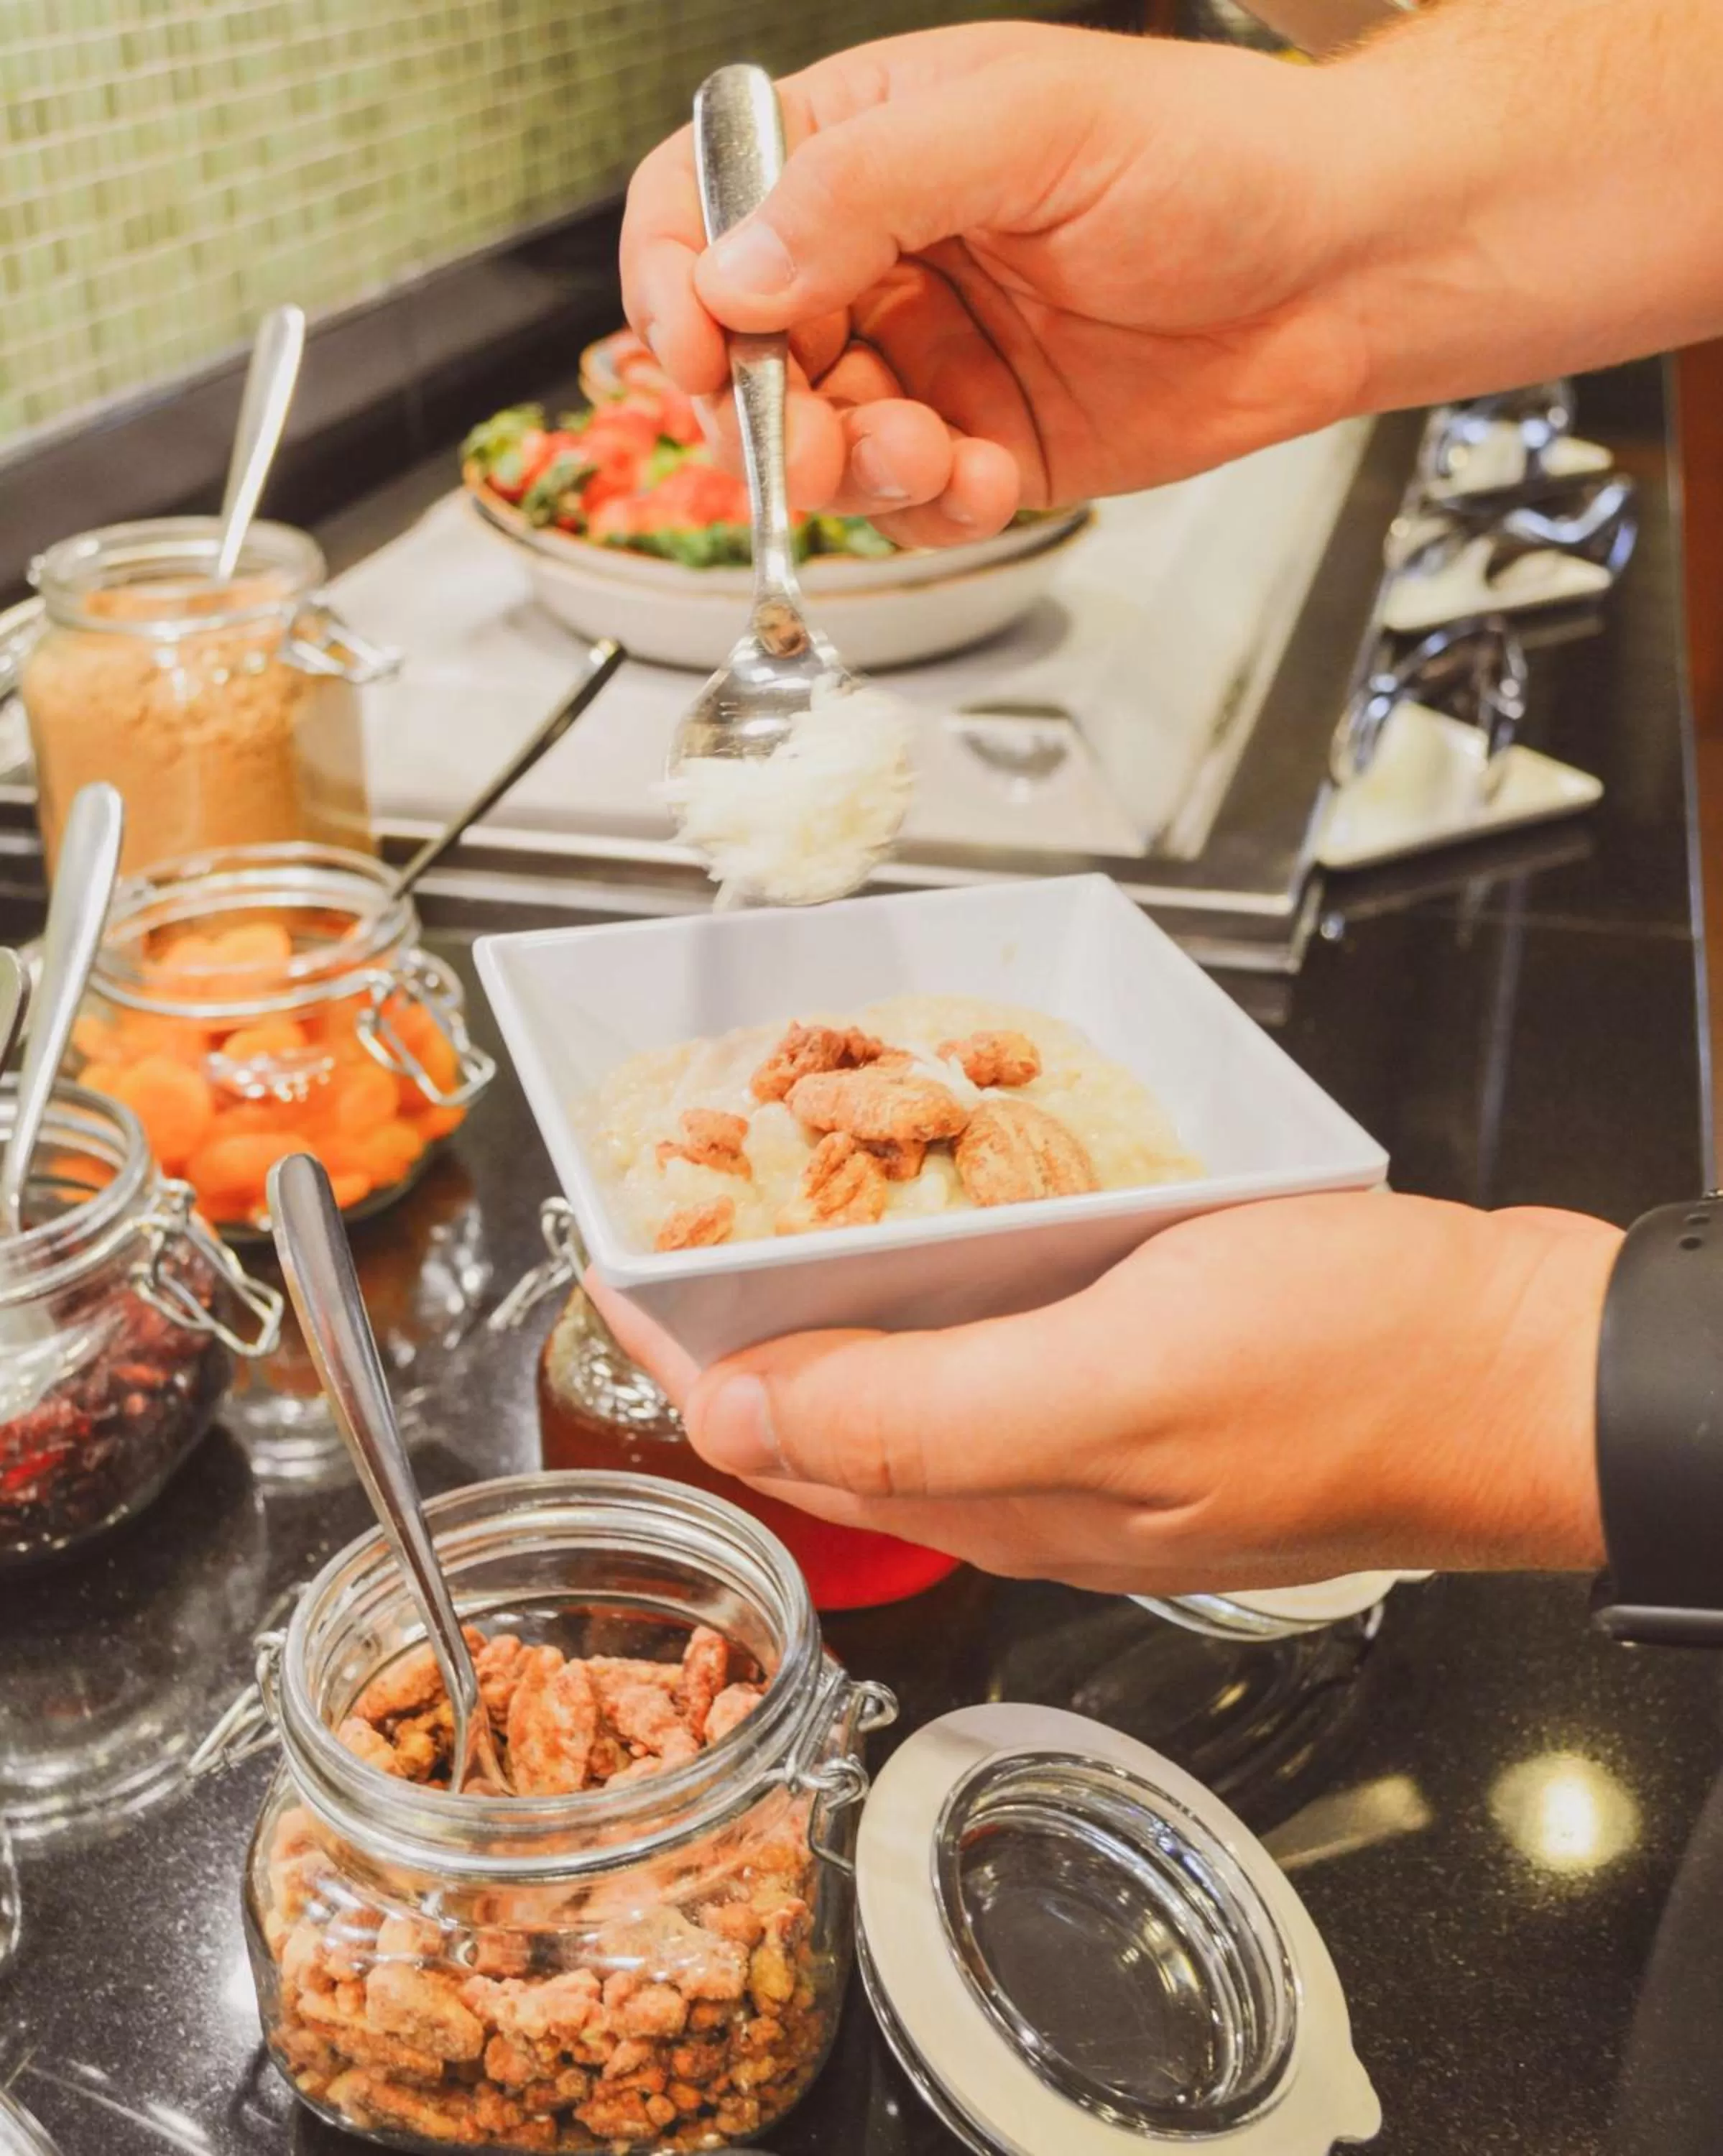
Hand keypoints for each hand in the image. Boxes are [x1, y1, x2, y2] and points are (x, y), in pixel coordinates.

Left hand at [590, 1193, 1619, 1596]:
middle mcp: (1036, 1478)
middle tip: (682, 1214)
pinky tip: (949, 1218)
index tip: (615, 1261)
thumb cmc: (1351, 1374)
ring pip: (918, 1375)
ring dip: (836, 1298)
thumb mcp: (1118, 1380)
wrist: (1525, 1368)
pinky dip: (944, 1279)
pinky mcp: (1157, 1379)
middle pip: (838, 1410)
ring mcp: (1098, 1434)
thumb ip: (921, 1413)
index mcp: (1005, 1494)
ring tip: (781, 1204)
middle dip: (743, 1324)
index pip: (787, 1438)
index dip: (687, 1352)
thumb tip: (743, 1411)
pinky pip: (1008, 1339)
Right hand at [621, 22, 1368, 543]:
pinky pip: (904, 507)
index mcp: (867, 142)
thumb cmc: (1216, 157)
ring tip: (935, 455)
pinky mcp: (979, 445)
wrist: (1343, 268)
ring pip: (816, 444)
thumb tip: (732, 275)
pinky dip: (931, 511)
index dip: (672, 280)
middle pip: (740, 349)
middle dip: (763, 411)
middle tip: (811, 443)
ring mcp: (927, 358)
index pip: (704, 203)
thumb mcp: (1030, 127)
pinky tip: (991, 477)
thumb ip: (866, 190)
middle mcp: (879, 254)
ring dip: (854, 471)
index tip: (695, 350)